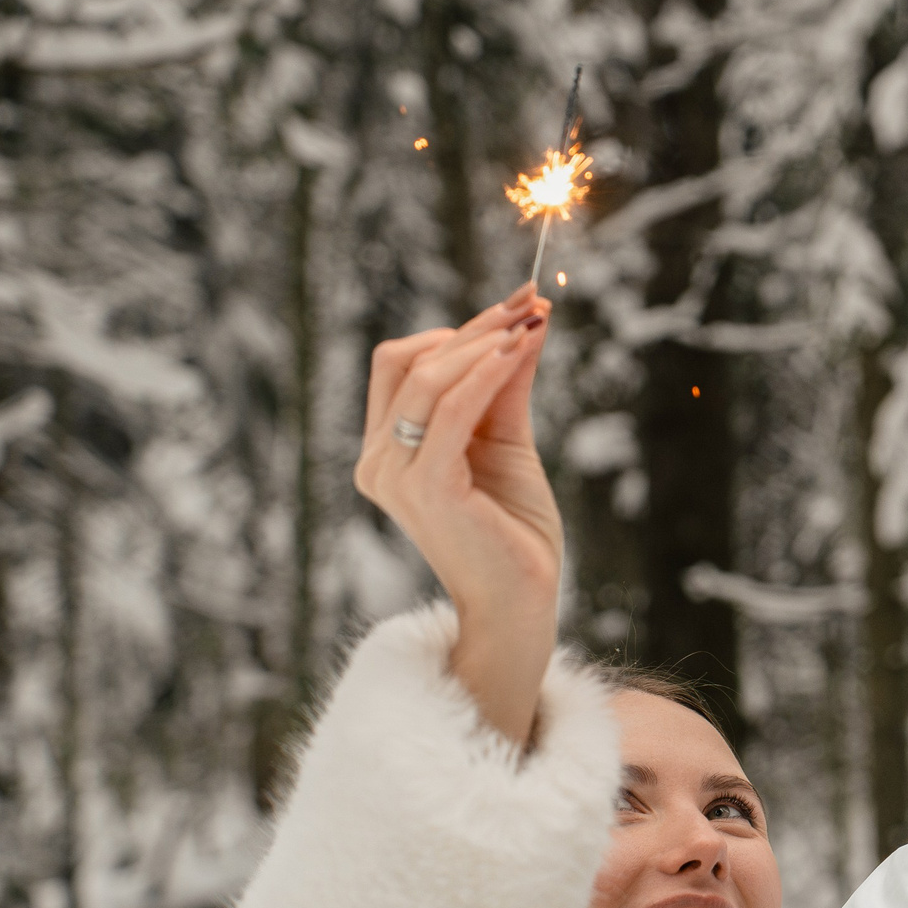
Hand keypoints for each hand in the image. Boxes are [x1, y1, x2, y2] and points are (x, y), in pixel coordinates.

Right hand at [354, 283, 557, 746]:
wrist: (524, 601)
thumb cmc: (513, 530)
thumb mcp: (506, 442)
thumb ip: (504, 384)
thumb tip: (524, 320)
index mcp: (386, 451)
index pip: (402, 364)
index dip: (458, 329)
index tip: (517, 306)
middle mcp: (378, 462)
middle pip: (407, 360)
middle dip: (472, 327)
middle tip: (528, 305)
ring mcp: (395, 476)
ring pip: (426, 378)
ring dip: (482, 343)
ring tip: (530, 324)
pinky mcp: (426, 488)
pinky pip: (448, 412)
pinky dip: (483, 375)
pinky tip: (516, 353)